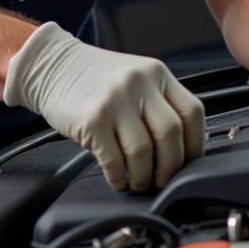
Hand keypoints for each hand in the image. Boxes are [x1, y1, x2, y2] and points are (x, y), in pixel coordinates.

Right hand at [4, 22, 205, 191]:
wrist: (52, 66)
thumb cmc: (96, 79)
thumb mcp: (136, 79)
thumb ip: (159, 103)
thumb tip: (180, 151)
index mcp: (157, 73)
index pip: (192, 112)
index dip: (196, 145)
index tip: (189, 163)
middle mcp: (139, 83)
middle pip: (171, 134)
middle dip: (170, 167)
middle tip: (163, 180)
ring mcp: (115, 100)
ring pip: (143, 151)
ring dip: (144, 176)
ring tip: (139, 182)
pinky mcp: (92, 119)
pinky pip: (114, 159)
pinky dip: (118, 177)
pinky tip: (117, 178)